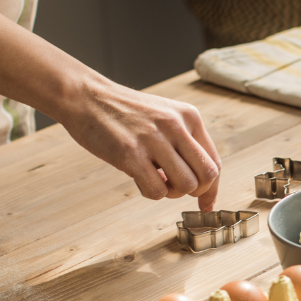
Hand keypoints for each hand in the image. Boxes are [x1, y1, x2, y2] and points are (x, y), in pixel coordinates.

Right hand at [58, 80, 221, 210]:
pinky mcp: (130, 154)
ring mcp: (153, 139)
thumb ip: (185, 143)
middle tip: (175, 189)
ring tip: (156, 181)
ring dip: (172, 193)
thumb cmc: (125, 113)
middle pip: (207, 176)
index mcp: (189, 116)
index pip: (214, 162)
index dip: (211, 188)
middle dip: (195, 192)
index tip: (205, 204)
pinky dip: (151, 192)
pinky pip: (157, 190)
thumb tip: (202, 184)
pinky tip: (139, 179)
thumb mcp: (165, 117)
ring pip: (185, 185)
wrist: (86, 96)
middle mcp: (176, 126)